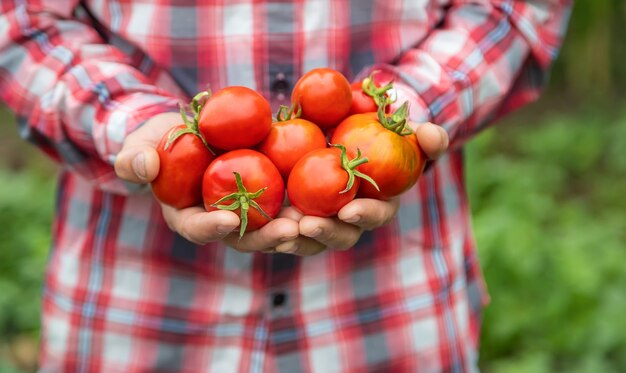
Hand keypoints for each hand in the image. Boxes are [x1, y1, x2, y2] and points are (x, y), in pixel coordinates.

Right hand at [113, 112, 298, 249]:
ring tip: (315, 220)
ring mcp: (250, 214)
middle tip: (288, 230)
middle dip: (267, 237)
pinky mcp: (272, 200)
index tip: (227, 219)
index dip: (210, 228)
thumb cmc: (161, 142)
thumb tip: (143, 165)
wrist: (191, 134)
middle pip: (246, 238)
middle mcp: (223, 223)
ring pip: (275, 231)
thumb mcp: (141, 145)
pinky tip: (330, 201)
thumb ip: (135, 158)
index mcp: (189, 217)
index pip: (197, 229)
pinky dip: (311, 208)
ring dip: (297, 230)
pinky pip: (294, 209)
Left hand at [274, 122, 448, 255]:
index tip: (350, 209)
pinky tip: (254, 223)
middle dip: (325, 234)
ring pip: (307, 241)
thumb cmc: (374, 128)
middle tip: (308, 225)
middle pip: (340, 237)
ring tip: (279, 232)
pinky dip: (267, 229)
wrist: (338, 126)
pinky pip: (278, 228)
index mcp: (376, 203)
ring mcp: (318, 220)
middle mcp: (347, 219)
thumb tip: (434, 137)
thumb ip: (422, 135)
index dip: (366, 216)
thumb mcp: (399, 128)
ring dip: (294, 239)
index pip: (375, 216)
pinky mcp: (290, 216)